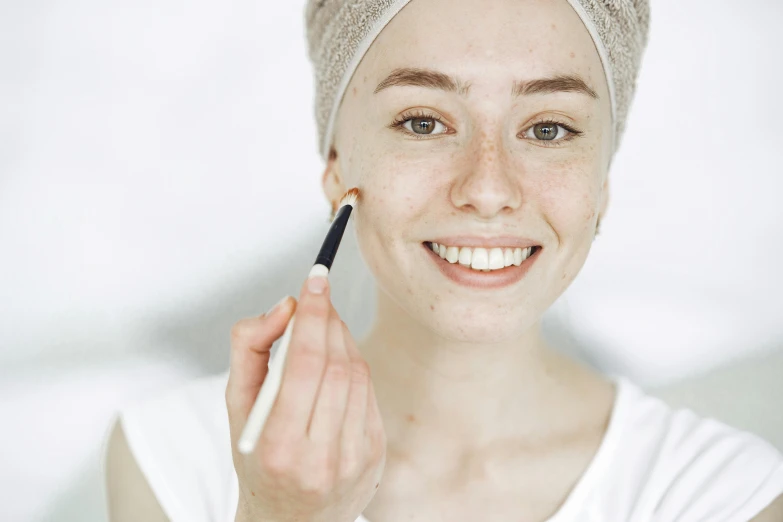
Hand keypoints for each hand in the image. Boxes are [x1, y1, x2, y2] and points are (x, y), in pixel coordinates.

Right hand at [225, 275, 386, 521]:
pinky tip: (337, 362)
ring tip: (323, 329)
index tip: (314, 281)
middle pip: (335, 365)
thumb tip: (285, 307)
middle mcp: (319, 458)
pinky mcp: (375, 456)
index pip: (304, 365)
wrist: (290, 520)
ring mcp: (353, 459)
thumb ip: (249, 349)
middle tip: (317, 297)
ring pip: (357, 375)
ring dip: (342, 340)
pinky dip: (354, 366)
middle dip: (327, 321)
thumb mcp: (235, 408)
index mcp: (277, 447)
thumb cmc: (257, 459)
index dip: (312, 316)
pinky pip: (369, 393)